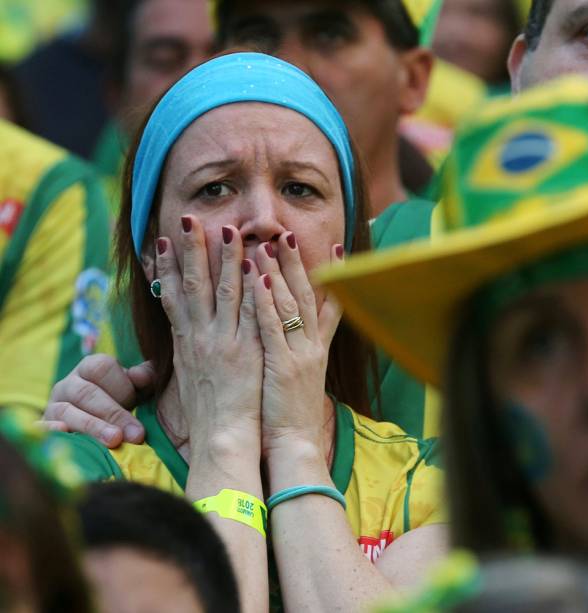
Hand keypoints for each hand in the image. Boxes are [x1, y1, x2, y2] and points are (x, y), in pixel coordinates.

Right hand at [43, 355, 153, 446]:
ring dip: (92, 427)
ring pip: (67, 411)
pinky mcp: (44, 426)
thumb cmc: (121, 400)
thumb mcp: (137, 387)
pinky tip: (64, 433)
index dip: (121, 385)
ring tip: (114, 441)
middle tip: (135, 434)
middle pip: (86, 392)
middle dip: (113, 413)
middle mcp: (68, 383)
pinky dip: (50, 430)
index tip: (136, 403)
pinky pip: (41, 426)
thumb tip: (141, 376)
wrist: (95, 422)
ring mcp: (53, 405)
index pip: (101, 367)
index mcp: (90, 367)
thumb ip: (145, 377)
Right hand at [156, 217, 262, 451]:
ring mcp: (222, 342)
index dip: (167, 266)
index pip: (172, 295)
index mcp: (185, 342)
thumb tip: (184, 333)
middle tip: (188, 219)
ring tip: (226, 229)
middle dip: (191, 250)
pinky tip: (256, 265)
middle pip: (192, 284)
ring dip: (225, 258)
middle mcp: (200, 337)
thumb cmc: (208, 412)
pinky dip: (252, 287)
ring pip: (223, 291)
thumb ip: (190, 349)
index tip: (162, 240)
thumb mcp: (189, 376)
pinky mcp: (246, 350)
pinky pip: (249, 312)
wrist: (221, 438)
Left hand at [253, 233, 342, 461]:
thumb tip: (298, 334)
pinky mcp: (282, 367)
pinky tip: (258, 280)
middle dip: (297, 264)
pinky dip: (266, 303)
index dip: (334, 275)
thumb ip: (303, 351)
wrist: (294, 446)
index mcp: (317, 349)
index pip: (330, 304)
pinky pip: (273, 329)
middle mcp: (312, 347)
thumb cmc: (292, 414)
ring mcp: (299, 356)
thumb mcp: (303, 377)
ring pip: (290, 306)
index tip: (335, 246)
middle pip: (308, 296)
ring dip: (278, 274)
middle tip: (286, 234)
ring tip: (267, 245)